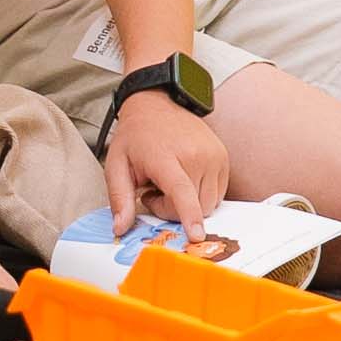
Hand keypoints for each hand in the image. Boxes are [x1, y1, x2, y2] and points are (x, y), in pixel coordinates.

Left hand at [104, 90, 226, 233]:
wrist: (157, 104)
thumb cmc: (136, 136)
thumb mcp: (116, 165)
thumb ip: (119, 198)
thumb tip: (120, 228)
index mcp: (165, 157)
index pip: (181, 191)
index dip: (189, 216)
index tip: (197, 236)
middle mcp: (195, 155)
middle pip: (195, 206)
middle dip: (172, 210)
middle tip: (154, 191)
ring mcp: (213, 155)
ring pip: (208, 204)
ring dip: (188, 204)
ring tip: (169, 182)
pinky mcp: (223, 158)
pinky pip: (217, 194)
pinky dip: (200, 195)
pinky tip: (184, 178)